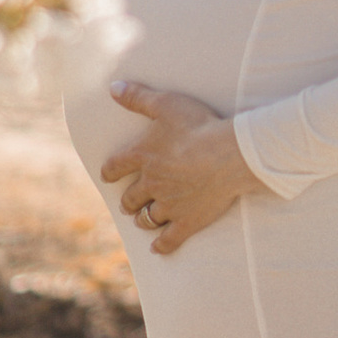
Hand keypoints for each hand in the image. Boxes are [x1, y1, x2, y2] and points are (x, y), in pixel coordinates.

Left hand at [102, 79, 263, 254]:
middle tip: (129, 201)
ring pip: (148, 218)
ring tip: (144, 219)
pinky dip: (162, 245)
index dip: (110, 172)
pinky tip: (157, 248)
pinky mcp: (188, 221)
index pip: (115, 167)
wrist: (228, 155)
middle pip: (131, 198)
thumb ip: (138, 97)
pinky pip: (170, 239)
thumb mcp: (166, 104)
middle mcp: (151, 184)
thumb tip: (112, 88)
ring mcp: (169, 205)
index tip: (109, 176)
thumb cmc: (198, 126)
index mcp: (142, 157)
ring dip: (143, 219)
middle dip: (128, 200)